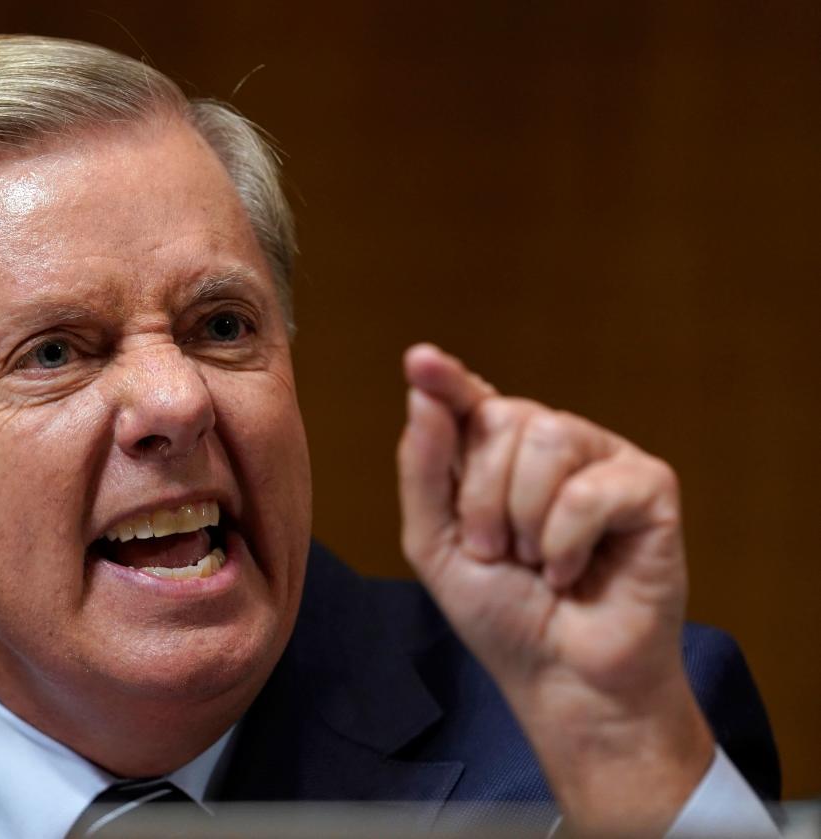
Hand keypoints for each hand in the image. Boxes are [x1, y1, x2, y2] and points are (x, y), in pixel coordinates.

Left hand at [397, 344, 713, 834]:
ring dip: (523, 518)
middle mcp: (551, 444)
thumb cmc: (501, 612)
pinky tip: (572, 571)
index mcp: (496, 453)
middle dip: (481, 497)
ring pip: (547, 439)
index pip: (468, 399)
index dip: (445, 379)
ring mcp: (602, 459)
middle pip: (501, 418)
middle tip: (497, 552)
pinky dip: (566, 540)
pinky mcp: (650, 487)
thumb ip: (424, 469)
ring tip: (535, 561)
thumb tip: (421, 393)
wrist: (559, 678)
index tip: (420, 361)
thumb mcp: (436, 544)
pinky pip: (589, 488)